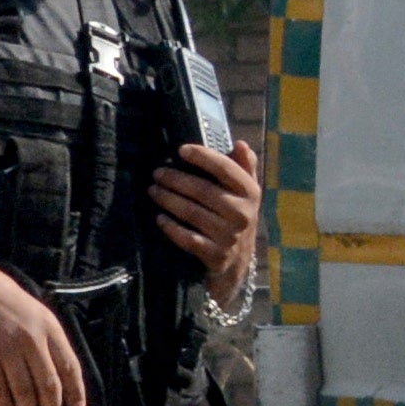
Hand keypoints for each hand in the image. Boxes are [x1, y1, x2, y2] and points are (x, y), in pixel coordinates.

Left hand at [151, 138, 260, 299]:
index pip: (226, 169)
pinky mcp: (216, 255)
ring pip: (192, 213)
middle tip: (157, 173)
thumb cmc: (236, 217)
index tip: (181, 150)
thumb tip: (241, 144)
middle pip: (203, 191)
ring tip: (153, 191)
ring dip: (168, 200)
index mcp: (251, 193)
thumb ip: (243, 167)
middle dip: (176, 180)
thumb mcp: (245, 193)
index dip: (203, 157)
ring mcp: (229, 236)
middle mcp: (243, 214)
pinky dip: (171, 228)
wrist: (238, 261)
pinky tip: (159, 218)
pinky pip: (188, 239)